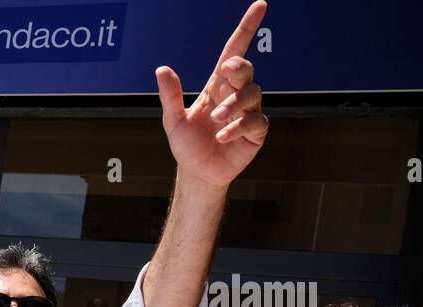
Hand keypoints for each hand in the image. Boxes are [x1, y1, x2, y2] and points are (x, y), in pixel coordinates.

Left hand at [157, 1, 268, 190]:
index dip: (247, 28)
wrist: (197, 173)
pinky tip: (221, 137)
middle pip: (246, 70)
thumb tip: (161, 69)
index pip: (234, 51)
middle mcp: (235, 94)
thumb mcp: (173, 121)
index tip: (260, 5)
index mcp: (217, 86)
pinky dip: (237, 127)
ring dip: (234, 104)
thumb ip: (170, 96)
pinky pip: (254, 121)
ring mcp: (248, 112)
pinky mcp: (255, 131)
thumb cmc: (187, 145)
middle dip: (239, 68)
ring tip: (216, 120)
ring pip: (252, 94)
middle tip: (227, 72)